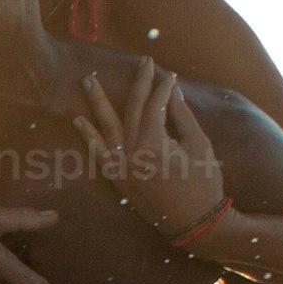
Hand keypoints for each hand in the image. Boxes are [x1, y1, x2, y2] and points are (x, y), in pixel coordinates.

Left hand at [83, 65, 228, 243]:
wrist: (194, 223)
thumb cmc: (203, 183)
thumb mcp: (199, 144)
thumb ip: (182, 116)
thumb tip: (172, 91)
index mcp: (153, 142)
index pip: (154, 105)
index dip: (164, 87)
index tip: (171, 74)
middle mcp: (131, 152)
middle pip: (131, 109)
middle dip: (137, 83)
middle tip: (142, 61)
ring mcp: (120, 167)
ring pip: (105, 126)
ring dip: (97, 102)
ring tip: (88, 79)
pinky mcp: (117, 179)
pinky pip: (98, 154)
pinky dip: (88, 137)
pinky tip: (79, 121)